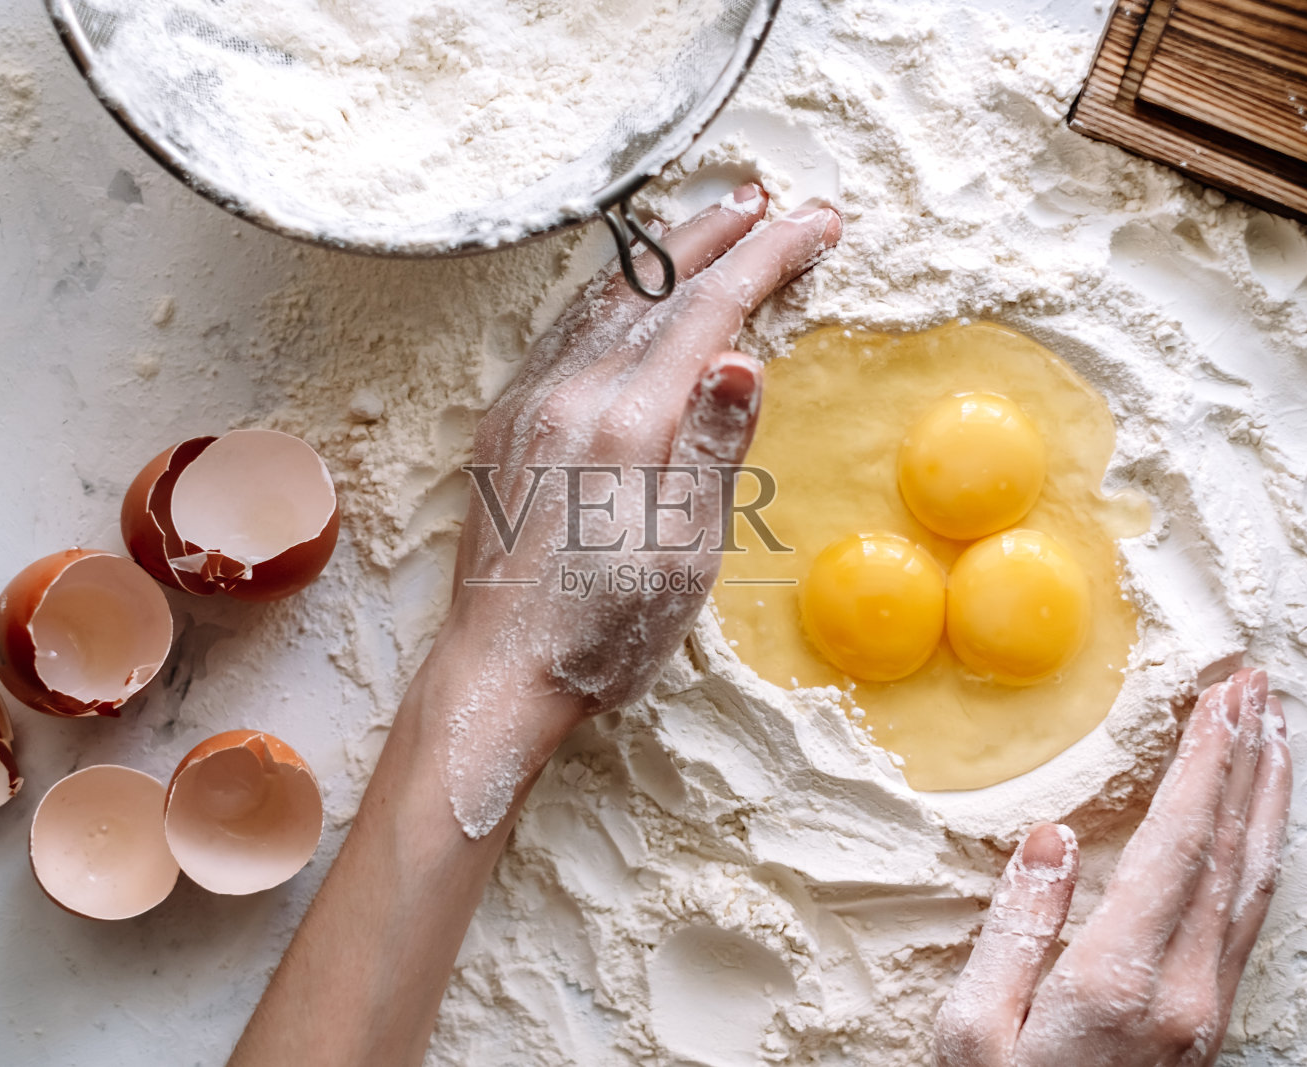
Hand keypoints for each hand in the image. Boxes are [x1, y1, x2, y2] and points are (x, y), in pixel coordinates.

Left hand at [434, 185, 841, 834]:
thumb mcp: (686, 556)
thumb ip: (713, 450)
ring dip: (659, 258)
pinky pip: (559, 336)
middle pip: (651, 289)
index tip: (811, 225)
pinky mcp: (502, 428)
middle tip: (763, 201)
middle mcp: (565, 398)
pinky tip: (623, 298)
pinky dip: (605, 298)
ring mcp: (524, 407)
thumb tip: (740, 360)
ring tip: (703, 227)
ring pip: (599, 302)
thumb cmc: (601, 634)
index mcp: (623, 426)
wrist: (495, 675)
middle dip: (714, 236)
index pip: (706, 312)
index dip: (764, 260)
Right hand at [935, 668, 1292, 1066]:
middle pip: (1231, 851)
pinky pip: (1249, 917)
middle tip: (1257, 689)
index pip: (1176, 844)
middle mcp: (1184, 991)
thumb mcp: (970, 1032)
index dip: (1204, 763)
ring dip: (1267, 799)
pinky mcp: (1210, 1021)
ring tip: (1274, 736)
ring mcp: (1207, 1008)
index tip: (1220, 699)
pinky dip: (1259, 853)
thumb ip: (1014, 930)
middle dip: (1249, 758)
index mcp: (1119, 980)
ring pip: (1254, 883)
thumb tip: (1051, 841)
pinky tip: (1254, 828)